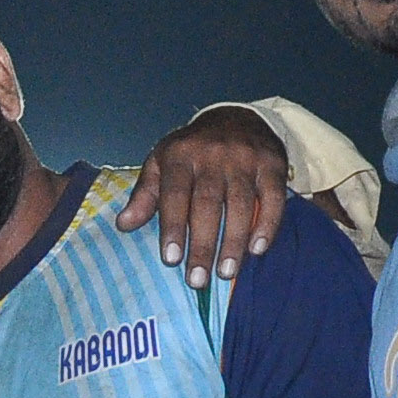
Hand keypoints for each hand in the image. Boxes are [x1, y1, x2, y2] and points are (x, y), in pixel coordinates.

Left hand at [119, 104, 286, 285]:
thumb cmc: (192, 151)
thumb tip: (124, 225)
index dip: (173, 227)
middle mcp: (212, 155)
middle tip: (198, 279)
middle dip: (203, 244)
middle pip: (207, 203)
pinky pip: (273, 197)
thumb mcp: (161, 164)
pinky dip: (267, 225)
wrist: (236, 118)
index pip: (174, 194)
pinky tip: (257, 249)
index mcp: (179, 155)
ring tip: (226, 273)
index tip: (172, 259)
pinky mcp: (272, 164)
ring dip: (234, 241)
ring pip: (240, 204)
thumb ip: (145, 195)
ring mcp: (244, 159)